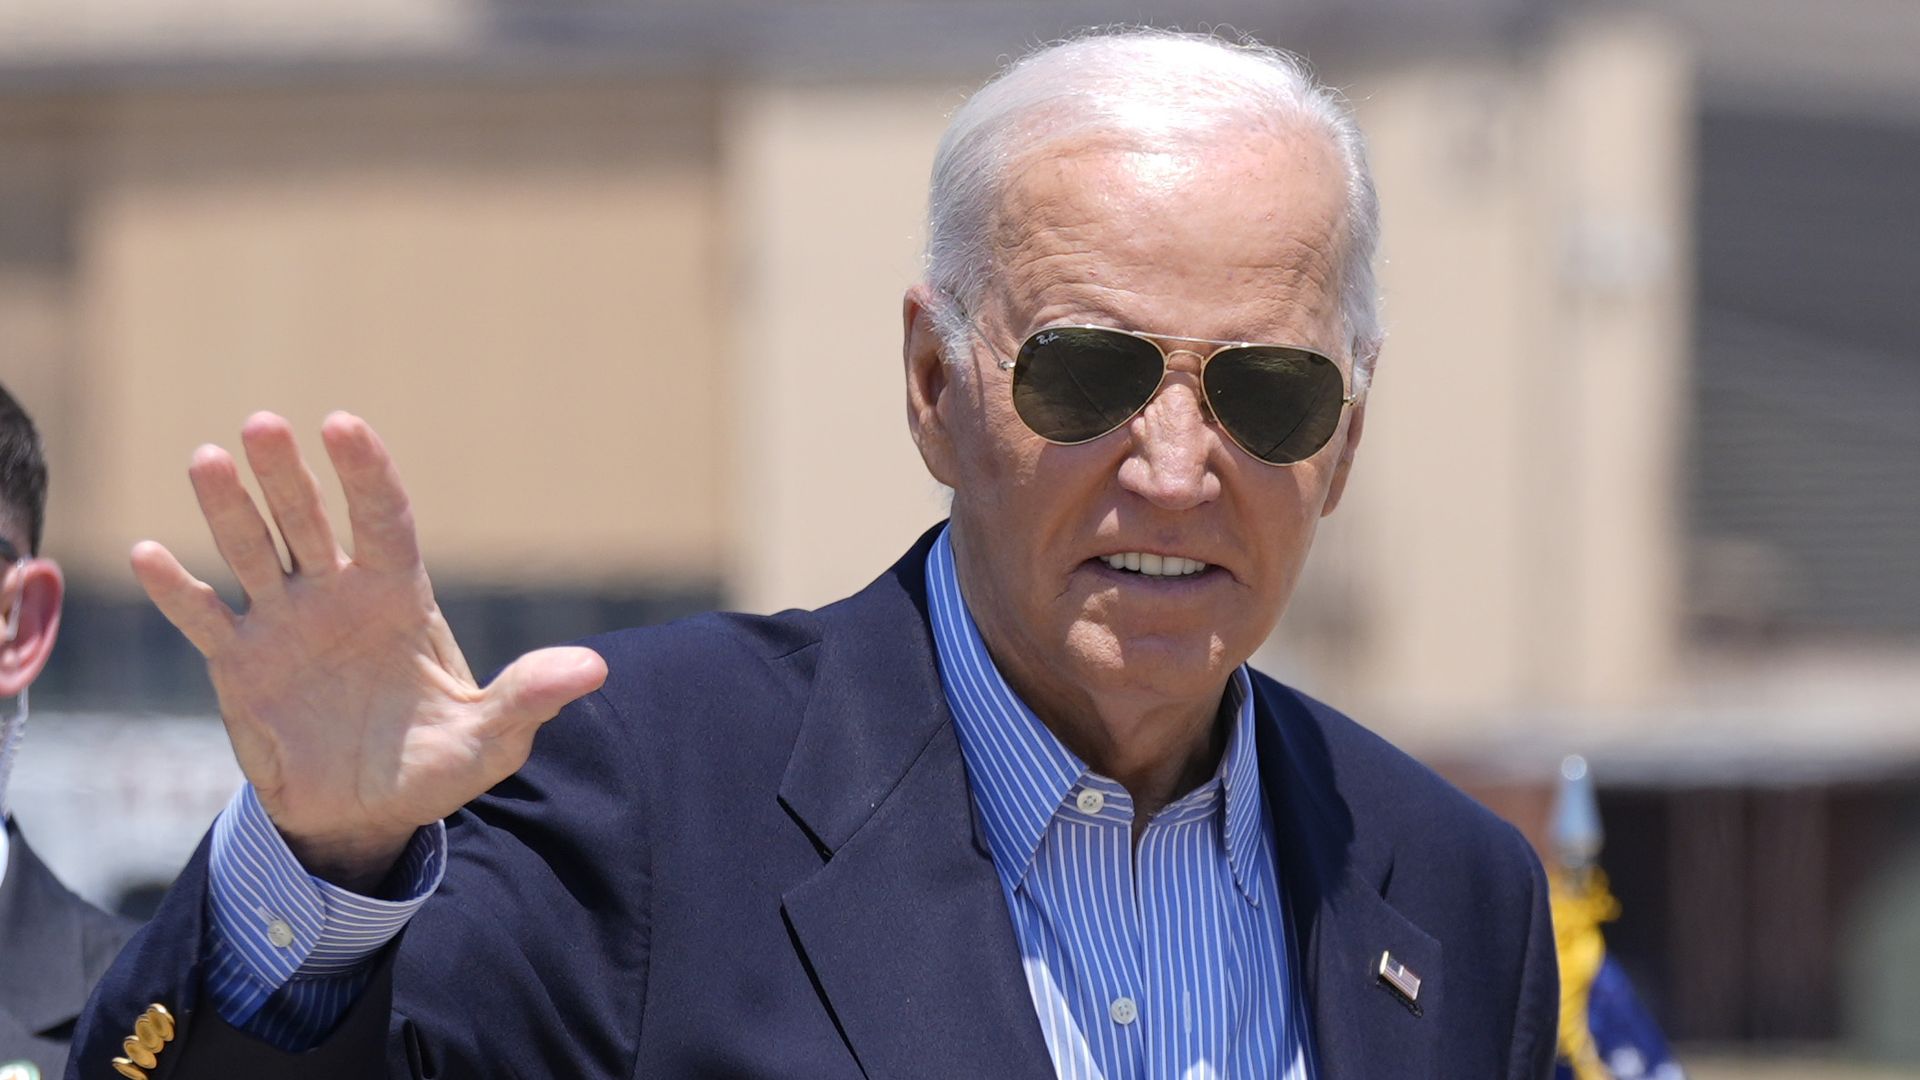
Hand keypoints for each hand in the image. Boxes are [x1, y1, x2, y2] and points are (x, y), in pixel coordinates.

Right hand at [133, 412, 607, 891]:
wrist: (365, 813)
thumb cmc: (434, 766)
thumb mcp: (488, 739)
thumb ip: (529, 697)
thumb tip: (594, 669)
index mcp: (399, 598)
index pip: (383, 519)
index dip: (366, 473)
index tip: (343, 424)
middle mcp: (338, 596)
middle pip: (311, 520)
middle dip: (289, 474)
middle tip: (265, 422)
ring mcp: (284, 624)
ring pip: (253, 553)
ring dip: (228, 509)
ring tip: (206, 458)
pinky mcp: (239, 665)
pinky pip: (204, 619)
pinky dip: (176, 591)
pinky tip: (147, 556)